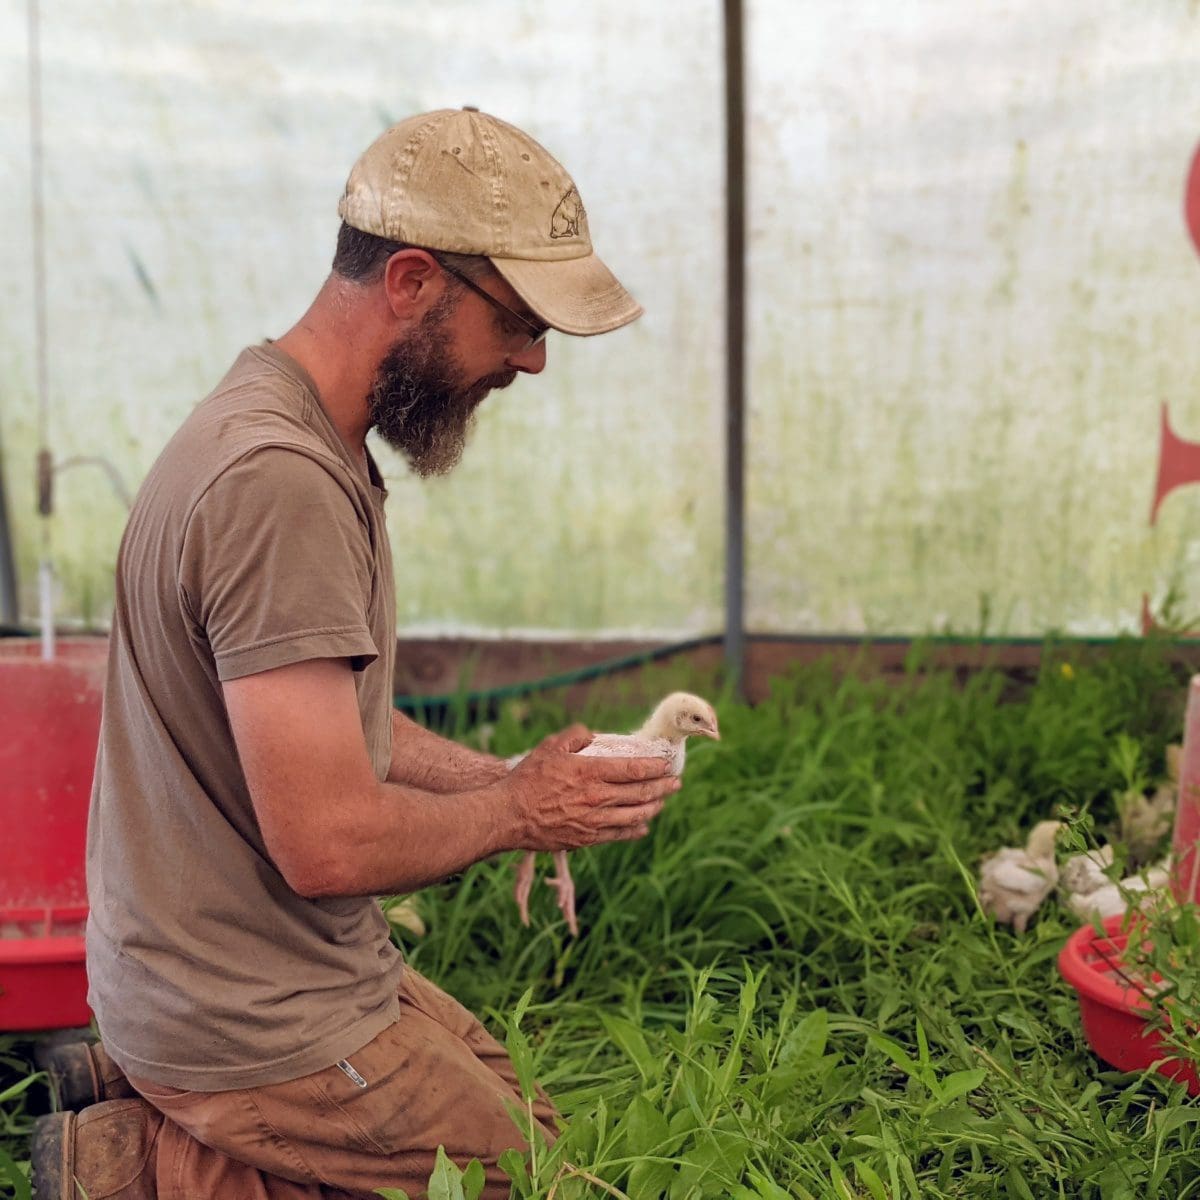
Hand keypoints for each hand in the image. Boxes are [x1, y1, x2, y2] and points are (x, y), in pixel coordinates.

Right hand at [503, 725, 679, 851]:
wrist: (508, 815)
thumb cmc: (528, 779)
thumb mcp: (550, 747)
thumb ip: (576, 735)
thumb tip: (595, 736)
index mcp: (590, 772)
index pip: (633, 769)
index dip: (654, 766)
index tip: (666, 763)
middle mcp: (597, 798)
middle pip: (641, 793)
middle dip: (663, 787)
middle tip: (675, 782)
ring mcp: (594, 821)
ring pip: (635, 815)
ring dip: (654, 807)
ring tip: (663, 801)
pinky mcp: (587, 838)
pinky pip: (619, 835)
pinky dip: (635, 829)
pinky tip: (642, 825)